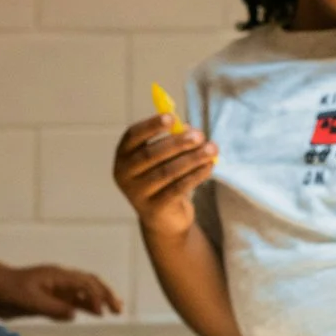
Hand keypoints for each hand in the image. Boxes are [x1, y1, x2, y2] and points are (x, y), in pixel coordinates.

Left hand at [0, 264, 121, 320]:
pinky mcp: (52, 297)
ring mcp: (57, 288)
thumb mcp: (30, 302)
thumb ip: (52, 308)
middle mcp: (61, 279)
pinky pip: (74, 300)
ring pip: (85, 292)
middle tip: (119, 309)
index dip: (96, 297)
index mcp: (58, 276)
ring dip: (100, 299)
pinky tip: (94, 312)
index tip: (100, 312)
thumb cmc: (9, 292)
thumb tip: (75, 314)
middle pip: (90, 284)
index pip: (84, 283)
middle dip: (106, 295)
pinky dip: (87, 305)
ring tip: (115, 310)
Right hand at [114, 115, 217, 237]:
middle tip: (200, 136)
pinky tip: (209, 166)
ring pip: (167, 172)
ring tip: (212, 149)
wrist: (164, 217)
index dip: (151, 125)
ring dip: (193, 158)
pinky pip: (177, 188)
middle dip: (178, 143)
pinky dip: (195, 175)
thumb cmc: (164, 175)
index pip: (133, 135)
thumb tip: (193, 131)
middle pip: (151, 154)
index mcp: (123, 155)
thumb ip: (175, 140)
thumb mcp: (165, 156)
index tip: (172, 117)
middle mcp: (124, 174)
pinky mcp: (154, 209)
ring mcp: (137, 194)